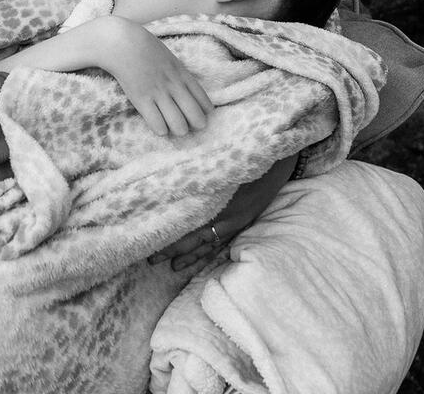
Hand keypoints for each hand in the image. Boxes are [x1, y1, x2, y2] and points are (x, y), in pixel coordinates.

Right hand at [93, 17, 212, 135]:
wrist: (123, 43)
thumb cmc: (144, 48)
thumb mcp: (169, 58)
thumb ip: (178, 72)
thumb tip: (184, 87)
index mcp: (182, 74)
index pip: (203, 98)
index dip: (205, 111)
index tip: (203, 115)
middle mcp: (174, 85)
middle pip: (194, 114)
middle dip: (197, 124)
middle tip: (192, 127)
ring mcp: (158, 93)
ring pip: (178, 123)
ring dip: (180, 130)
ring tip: (176, 130)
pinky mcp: (141, 99)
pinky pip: (156, 122)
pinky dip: (161, 129)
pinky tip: (160, 128)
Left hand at [149, 153, 297, 269]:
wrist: (276, 158)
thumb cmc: (242, 155)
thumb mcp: (216, 165)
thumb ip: (193, 178)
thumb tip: (164, 185)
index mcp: (215, 205)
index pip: (187, 229)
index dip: (168, 241)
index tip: (148, 246)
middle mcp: (226, 218)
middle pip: (194, 241)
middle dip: (172, 251)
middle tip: (151, 261)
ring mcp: (236, 222)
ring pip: (209, 245)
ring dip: (191, 257)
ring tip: (174, 267)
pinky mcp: (243, 222)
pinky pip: (223, 241)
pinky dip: (210, 252)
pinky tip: (200, 258)